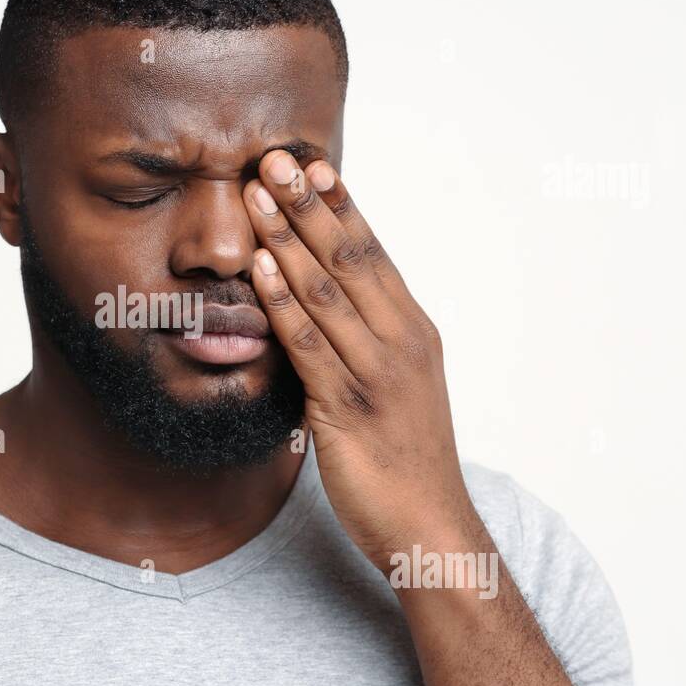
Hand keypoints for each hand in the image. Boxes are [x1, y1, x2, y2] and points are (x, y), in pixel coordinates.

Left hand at [243, 150, 483, 571]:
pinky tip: (259, 268)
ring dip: (286, 238)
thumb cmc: (408, 459)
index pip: (374, 253)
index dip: (341, 206)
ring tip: (255, 196)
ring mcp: (377, 372)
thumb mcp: (397, 388)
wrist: (430, 528)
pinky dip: (282, 301)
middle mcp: (400, 341)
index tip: (312, 164)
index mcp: (414, 331)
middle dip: (309, 205)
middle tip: (274, 158)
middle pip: (350, 258)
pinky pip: (310, 344)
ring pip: (326, 291)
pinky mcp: (348, 407)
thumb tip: (324, 308)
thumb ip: (365, 344)